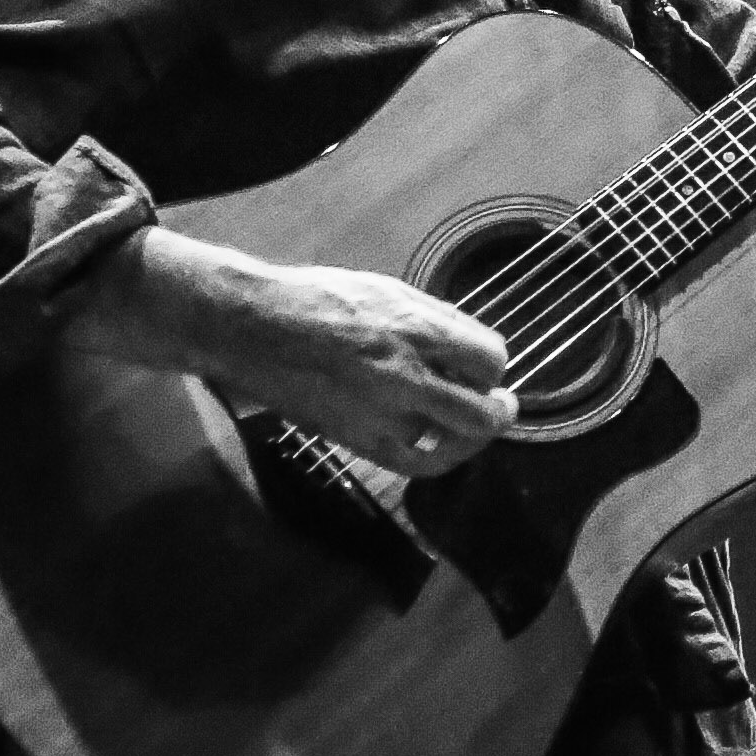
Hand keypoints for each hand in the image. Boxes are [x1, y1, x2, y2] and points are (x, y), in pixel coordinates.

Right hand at [92, 232, 515, 478]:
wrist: (255, 327)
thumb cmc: (319, 300)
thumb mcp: (388, 290)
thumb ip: (437, 319)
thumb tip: (475, 345)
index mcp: (414, 330)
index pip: (489, 359)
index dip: (493, 365)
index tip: (485, 365)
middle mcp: (403, 376)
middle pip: (482, 413)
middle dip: (498, 409)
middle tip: (500, 404)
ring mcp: (380, 414)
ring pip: (454, 444)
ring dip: (471, 434)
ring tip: (473, 425)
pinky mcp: (357, 440)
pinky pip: (415, 464)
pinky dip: (437, 457)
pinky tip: (439, 444)